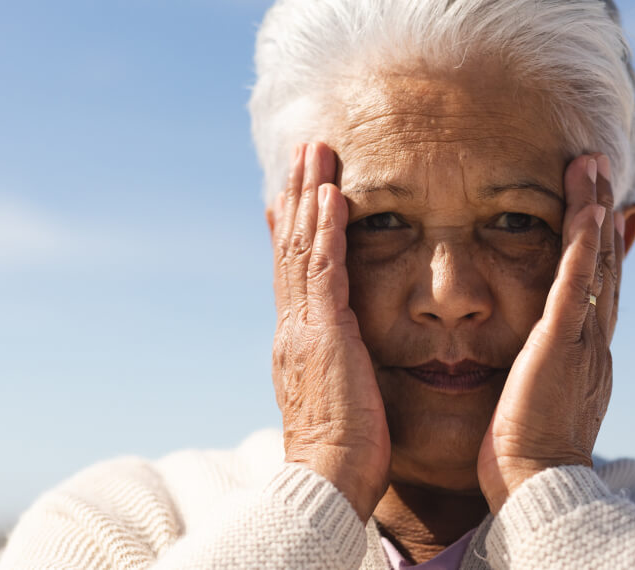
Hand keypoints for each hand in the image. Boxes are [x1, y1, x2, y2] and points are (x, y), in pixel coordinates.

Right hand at [271, 142, 390, 521]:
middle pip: (291, 247)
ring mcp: (303, 327)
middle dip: (298, 196)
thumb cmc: (343, 455)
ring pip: (303, 247)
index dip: (295, 229)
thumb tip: (343, 358)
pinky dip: (328, 229)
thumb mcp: (337, 400)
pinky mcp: (324, 332)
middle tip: (304, 151)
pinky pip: (325, 268)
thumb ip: (338, 368)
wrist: (327, 483)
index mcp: (297, 342)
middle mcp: (292, 327)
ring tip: (316, 152)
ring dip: (310, 195)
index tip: (297, 194)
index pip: (293, 273)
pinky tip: (335, 194)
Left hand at [477, 153, 622, 511]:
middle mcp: (593, 343)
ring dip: (594, 212)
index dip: (602, 249)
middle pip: (603, 267)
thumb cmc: (524, 459)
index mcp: (584, 358)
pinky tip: (587, 209)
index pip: (596, 291)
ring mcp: (582, 341)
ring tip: (591, 168)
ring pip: (595, 264)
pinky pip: (577, 283)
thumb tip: (528, 370)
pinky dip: (584, 244)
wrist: (537, 488)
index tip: (605, 213)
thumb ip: (534, 380)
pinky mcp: (562, 344)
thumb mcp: (534, 408)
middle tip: (600, 171)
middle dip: (602, 216)